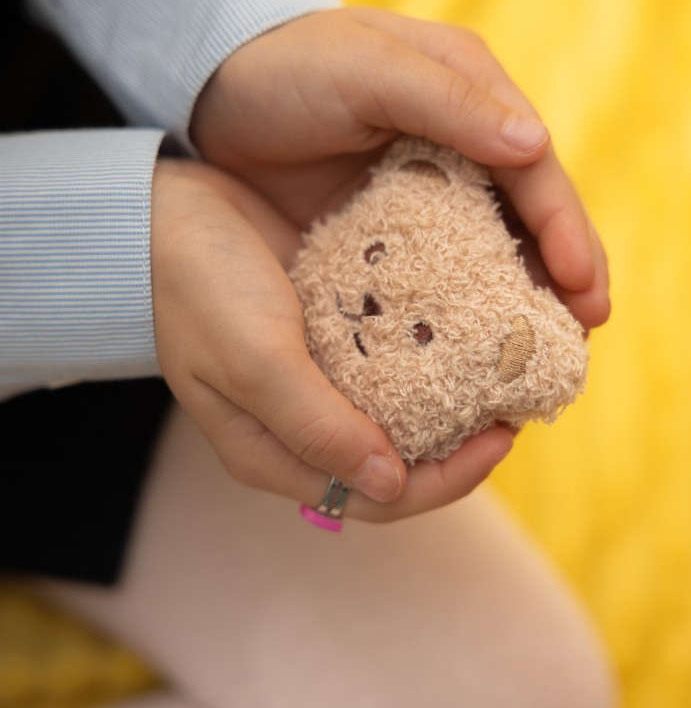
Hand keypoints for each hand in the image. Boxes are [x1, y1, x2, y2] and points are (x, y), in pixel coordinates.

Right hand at [150, 157, 513, 520]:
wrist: (157, 211)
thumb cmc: (195, 288)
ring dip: (454, 391)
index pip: (381, 496)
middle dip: (462, 439)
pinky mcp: (330, 325)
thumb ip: (317, 427)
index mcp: (280, 452)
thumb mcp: (253, 362)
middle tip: (516, 398)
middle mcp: (306, 422)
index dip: (449, 480)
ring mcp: (320, 373)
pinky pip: (392, 350)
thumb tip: (391, 484)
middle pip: (400, 457)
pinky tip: (469, 318)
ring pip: (402, 404)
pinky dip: (433, 344)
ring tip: (504, 360)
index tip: (502, 437)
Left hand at [191, 7, 608, 331]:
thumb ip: (448, 102)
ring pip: (490, 250)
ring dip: (519, 299)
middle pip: (528, 217)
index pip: (535, 169)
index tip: (586, 290)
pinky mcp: (385, 229)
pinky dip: (459, 308)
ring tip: (544, 358)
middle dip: (563, 274)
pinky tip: (470, 350)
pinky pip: (435, 273)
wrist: (208, 90)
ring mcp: (422, 191)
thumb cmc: (288, 67)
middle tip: (585, 334)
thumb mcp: (366, 70)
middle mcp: (460, 145)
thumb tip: (535, 143)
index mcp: (470, 95)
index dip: (566, 229)